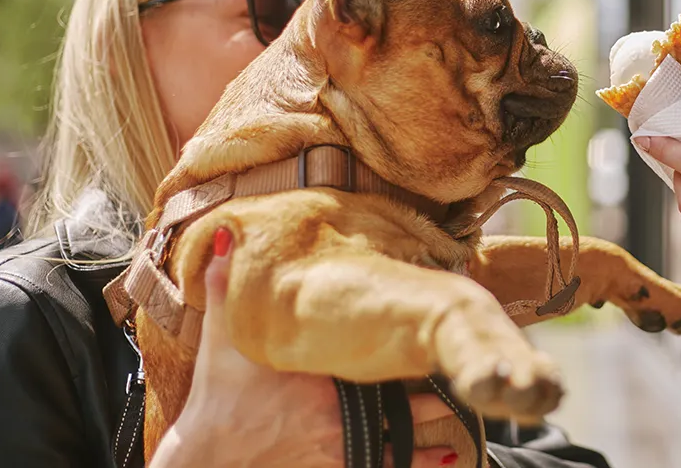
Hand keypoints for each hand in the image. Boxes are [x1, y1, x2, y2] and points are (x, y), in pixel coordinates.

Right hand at [150, 229, 458, 467]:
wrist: (207, 459)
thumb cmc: (218, 398)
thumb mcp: (221, 340)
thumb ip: (225, 288)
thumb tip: (227, 235)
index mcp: (321, 375)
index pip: (376, 352)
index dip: (409, 340)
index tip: (438, 324)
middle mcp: (340, 414)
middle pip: (402, 397)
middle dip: (436, 386)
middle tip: (470, 368)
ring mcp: (340, 446)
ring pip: (404, 437)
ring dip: (438, 428)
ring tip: (473, 414)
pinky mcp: (336, 467)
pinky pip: (387, 466)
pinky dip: (421, 463)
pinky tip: (453, 458)